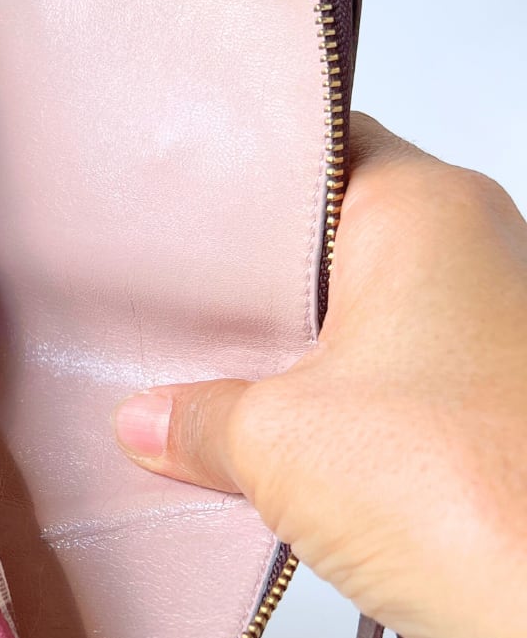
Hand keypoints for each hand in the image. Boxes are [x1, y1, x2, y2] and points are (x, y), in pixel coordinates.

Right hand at [112, 113, 526, 637]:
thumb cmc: (448, 491)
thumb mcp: (272, 444)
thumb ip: (195, 418)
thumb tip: (146, 421)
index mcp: (429, 211)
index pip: (322, 145)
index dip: (244, 169)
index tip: (179, 198)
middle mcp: (484, 248)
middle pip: (342, 229)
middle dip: (260, 270)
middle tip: (176, 292)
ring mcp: (503, 326)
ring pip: (373, 304)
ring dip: (302, 341)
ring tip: (214, 367)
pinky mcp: (504, 398)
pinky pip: (404, 367)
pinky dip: (346, 388)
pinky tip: (283, 427)